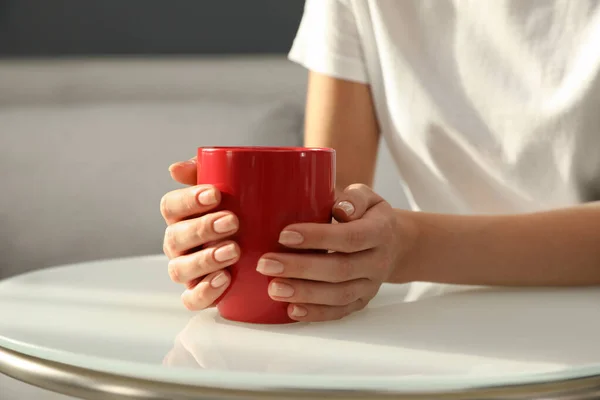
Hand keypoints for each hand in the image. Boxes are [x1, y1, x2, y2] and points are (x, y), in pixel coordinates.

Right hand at [160, 158, 237, 309]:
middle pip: (175, 237)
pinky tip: (225, 279)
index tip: (215, 195)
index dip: (188, 200)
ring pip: (179, 269)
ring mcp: (187, 270)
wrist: (271, 243)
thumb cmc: (245, 210)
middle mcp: (179, 244)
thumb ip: (207, 171)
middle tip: (232, 221)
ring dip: (205, 260)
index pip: (171, 206)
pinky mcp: (200, 294)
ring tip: (233, 250)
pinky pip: (192, 299)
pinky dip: (205, 291)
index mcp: (181, 216)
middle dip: (202, 229)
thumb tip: (176, 169)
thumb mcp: (233, 187)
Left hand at [257, 184, 401, 321]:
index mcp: (379, 232)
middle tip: (266, 264)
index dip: (317, 238)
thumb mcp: (368, 197)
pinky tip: (291, 309)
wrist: (394, 245)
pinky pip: (339, 312)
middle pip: (340, 270)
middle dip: (300, 268)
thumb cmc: (368, 216)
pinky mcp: (361, 302)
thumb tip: (340, 209)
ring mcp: (370, 286)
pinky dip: (315, 313)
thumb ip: (355, 198)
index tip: (283, 235)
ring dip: (304, 294)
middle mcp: (378, 262)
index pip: (350, 237)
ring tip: (274, 289)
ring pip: (338, 295)